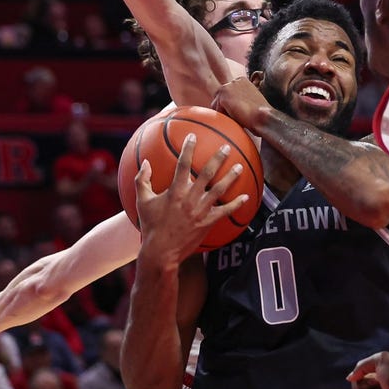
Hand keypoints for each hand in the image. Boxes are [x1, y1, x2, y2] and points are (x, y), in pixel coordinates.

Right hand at [135, 133, 248, 263]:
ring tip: (240, 166)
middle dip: (218, 158)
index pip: (182, 164)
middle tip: (226, 147)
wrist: (161, 251)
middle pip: (207, 173)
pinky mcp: (209, 222)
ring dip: (231, 176)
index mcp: (175, 191)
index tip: (193, 136)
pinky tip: (246, 197)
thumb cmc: (151, 225)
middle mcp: (190, 198)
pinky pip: (226, 211)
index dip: (188, 149)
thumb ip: (142, 180)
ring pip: (220, 189)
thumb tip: (145, 163)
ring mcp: (201, 210)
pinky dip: (237, 204)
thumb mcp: (142, 202)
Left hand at [212, 78, 271, 131]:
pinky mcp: (223, 96)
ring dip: (224, 114)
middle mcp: (233, 81)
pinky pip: (217, 111)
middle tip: (238, 117)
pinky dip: (224, 118)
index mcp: (241, 80)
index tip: (240, 112)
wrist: (264, 117)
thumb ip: (239, 98)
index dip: (230, 106)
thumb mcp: (250, 100)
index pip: (226, 94)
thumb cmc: (260, 114)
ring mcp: (227, 87)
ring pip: (216, 105)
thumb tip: (228, 106)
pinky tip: (236, 118)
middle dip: (224, 109)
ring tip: (238, 117)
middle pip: (219, 98)